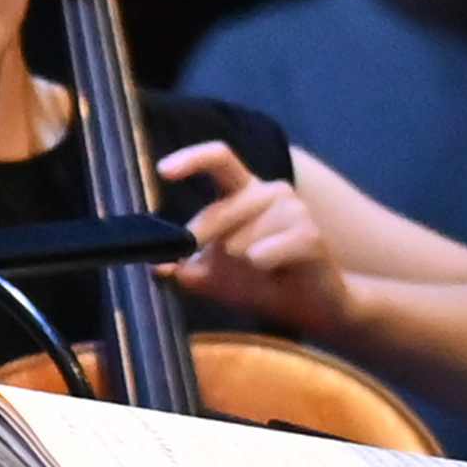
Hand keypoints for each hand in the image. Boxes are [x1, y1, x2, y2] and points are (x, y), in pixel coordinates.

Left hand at [151, 143, 350, 334]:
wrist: (311, 308)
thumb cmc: (261, 284)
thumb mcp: (214, 278)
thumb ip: (185, 269)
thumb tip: (155, 266)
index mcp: (243, 192)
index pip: (219, 158)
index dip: (192, 159)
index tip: (163, 170)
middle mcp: (269, 192)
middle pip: (221, 210)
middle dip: (205, 242)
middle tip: (209, 263)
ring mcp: (293, 209)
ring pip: (240, 239)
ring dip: (241, 264)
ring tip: (262, 272)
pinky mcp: (310, 234)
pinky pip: (265, 252)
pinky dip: (260, 266)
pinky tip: (271, 271)